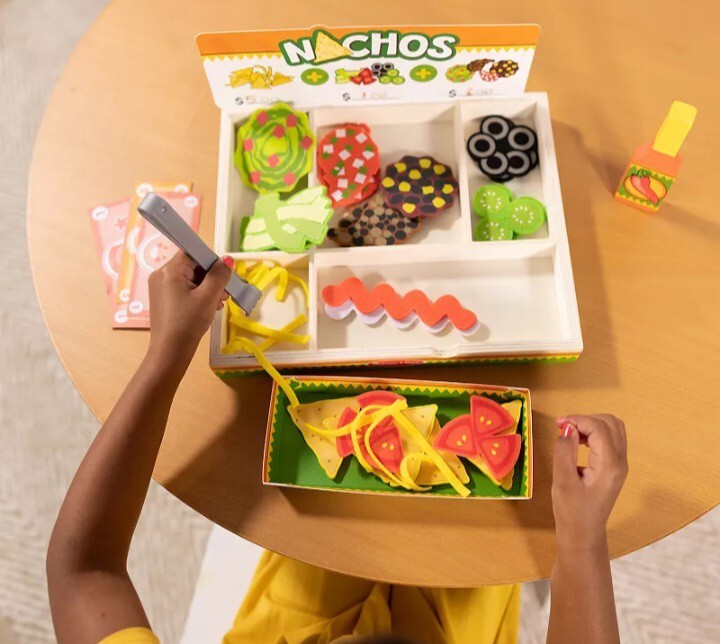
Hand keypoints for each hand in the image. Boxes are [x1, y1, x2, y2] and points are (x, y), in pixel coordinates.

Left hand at [147, 252, 232, 364]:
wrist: (170, 351)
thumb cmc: (188, 323)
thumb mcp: (208, 297)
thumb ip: (219, 275)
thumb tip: (227, 259)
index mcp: (169, 270)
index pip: (192, 253)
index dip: (210, 261)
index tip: (222, 276)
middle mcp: (161, 275)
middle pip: (191, 266)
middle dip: (210, 278)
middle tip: (223, 293)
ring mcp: (160, 288)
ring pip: (189, 279)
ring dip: (206, 288)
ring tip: (217, 303)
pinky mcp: (163, 299)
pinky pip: (183, 289)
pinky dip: (197, 295)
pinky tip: (207, 307)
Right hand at [552, 414, 627, 550]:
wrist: (583, 534)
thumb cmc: (571, 511)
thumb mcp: (562, 481)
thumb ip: (564, 452)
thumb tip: (567, 427)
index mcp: (609, 465)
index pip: (599, 428)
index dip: (577, 420)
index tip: (557, 424)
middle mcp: (620, 462)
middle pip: (610, 423)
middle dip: (586, 419)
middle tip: (563, 427)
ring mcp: (620, 464)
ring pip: (613, 428)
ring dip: (591, 424)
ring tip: (570, 433)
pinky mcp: (615, 467)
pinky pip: (610, 439)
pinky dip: (594, 433)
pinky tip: (578, 442)